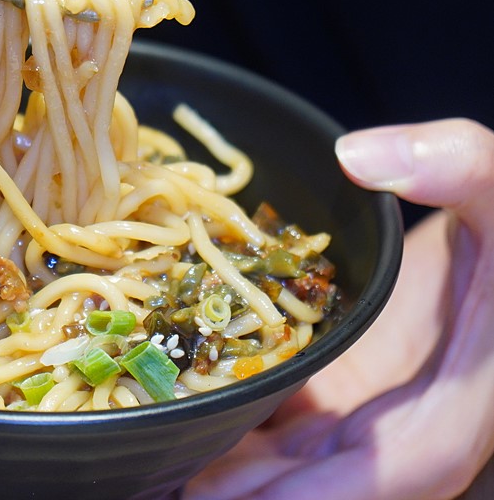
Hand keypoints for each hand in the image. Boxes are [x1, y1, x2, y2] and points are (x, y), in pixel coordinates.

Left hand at [183, 118, 493, 499]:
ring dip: (238, 462)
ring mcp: (376, 398)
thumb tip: (361, 158)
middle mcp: (416, 411)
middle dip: (254, 490)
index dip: (321, 492)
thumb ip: (457, 165)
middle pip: (334, 475)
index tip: (230, 493)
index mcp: (464, 392)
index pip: (399, 467)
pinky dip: (243, 412)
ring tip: (161, 457)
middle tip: (168, 484)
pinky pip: (293, 411)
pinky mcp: (346, 378)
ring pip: (305, 449)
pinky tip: (187, 402)